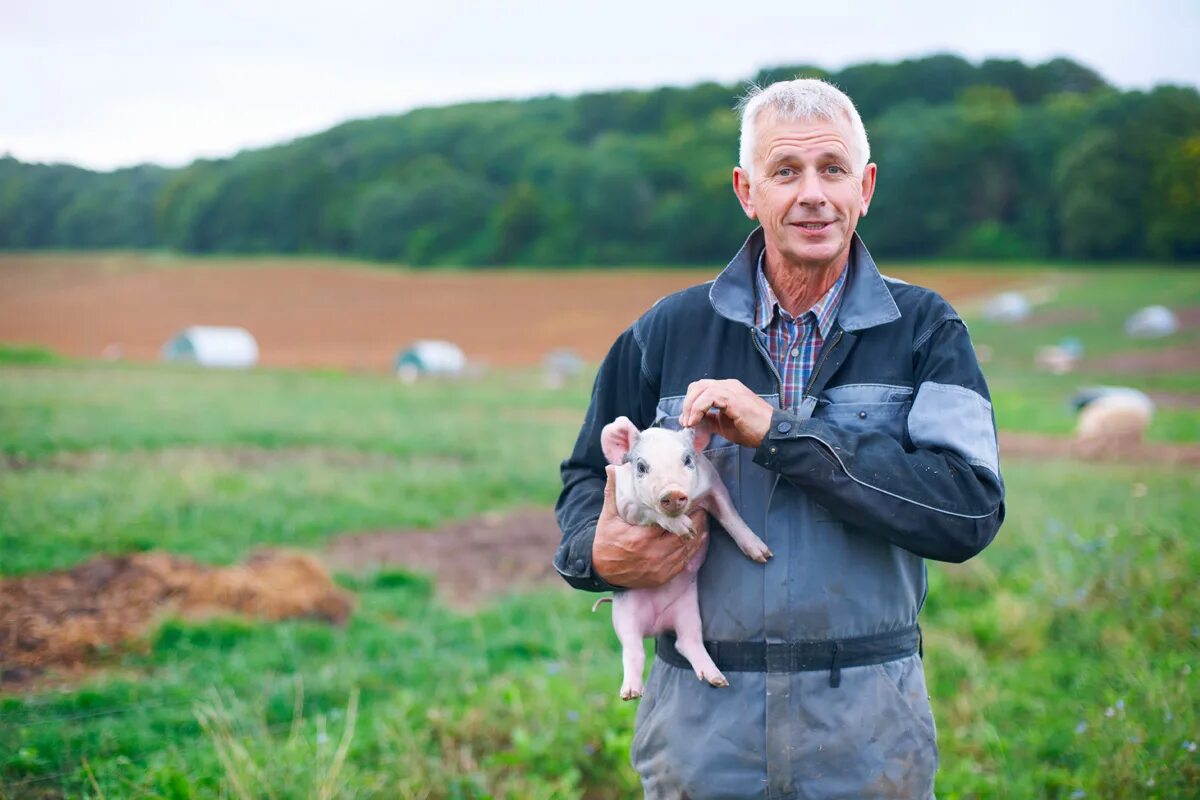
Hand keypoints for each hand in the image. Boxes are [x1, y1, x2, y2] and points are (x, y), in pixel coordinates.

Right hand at [592, 465, 708, 588]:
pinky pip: (683, 562)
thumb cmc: (606, 541)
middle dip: (694, 521)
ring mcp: (660, 568)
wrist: (600, 570)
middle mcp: (654, 555)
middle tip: (700, 508)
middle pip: (684, 536)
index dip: (682, 511)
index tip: (689, 500)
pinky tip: (696, 538)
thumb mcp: (608, 517)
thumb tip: (612, 469)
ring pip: (687, 550)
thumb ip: (613, 493)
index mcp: (641, 539)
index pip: (670, 523)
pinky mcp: (662, 577)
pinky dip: (691, 550)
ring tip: (701, 520)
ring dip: (696, 534)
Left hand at [679, 379, 773, 448]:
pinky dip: (698, 409)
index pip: (701, 388)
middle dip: (687, 404)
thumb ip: (709, 420)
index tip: (687, 421)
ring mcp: (731, 389)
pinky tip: (696, 422)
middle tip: (685, 422)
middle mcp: (728, 385)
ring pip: (701, 389)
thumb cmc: (752, 430)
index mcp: (727, 389)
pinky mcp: (733, 397)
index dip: (690, 403)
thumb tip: (691, 421)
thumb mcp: (723, 424)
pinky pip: (709, 397)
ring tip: (689, 423)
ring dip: (690, 407)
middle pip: (698, 385)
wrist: (771, 433)